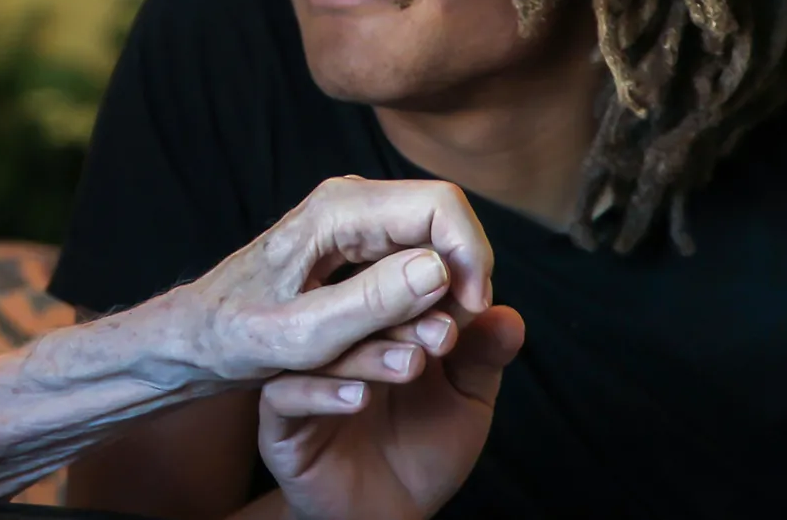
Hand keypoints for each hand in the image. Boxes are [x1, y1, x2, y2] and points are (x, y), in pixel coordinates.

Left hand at [148, 177, 494, 386]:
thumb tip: (438, 267)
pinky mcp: (359, 251)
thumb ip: (372, 302)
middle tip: (438, 344)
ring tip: (402, 354)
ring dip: (435, 307)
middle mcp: (352, 204)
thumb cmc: (236, 335)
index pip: (442, 204)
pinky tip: (390, 348)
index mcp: (338, 209)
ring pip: (431, 254)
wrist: (197, 337)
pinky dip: (416, 311)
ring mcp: (357, 226)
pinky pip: (412, 272)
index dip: (471, 255)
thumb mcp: (303, 334)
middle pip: (444, 228)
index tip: (469, 313)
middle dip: (456, 287)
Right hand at [258, 304, 524, 519]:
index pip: (387, 291)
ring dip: (366, 354)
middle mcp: (333, 347)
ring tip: (410, 365)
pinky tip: (359, 397)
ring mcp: (301, 382)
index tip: (464, 298)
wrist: (387, 517)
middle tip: (441, 332)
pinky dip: (320, 393)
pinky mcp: (278, 423)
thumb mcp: (465, 403)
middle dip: (399, 317)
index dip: (424, 290)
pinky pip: (285, 397)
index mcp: (372, 329)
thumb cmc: (423, 452)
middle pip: (352, 314)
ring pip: (319, 352)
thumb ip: (481, 360)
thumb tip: (507, 314)